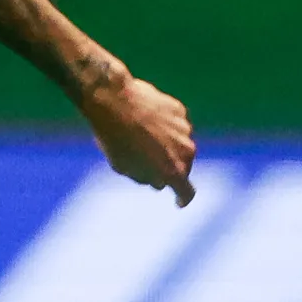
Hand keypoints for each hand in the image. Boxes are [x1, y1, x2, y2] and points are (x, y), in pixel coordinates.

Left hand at [86, 76, 196, 206]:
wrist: (114, 101)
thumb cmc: (115, 139)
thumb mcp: (124, 167)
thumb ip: (146, 177)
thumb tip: (159, 180)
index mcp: (173, 171)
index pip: (186, 191)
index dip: (182, 198)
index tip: (179, 201)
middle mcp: (186, 152)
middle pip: (182, 166)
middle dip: (169, 168)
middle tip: (148, 163)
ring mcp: (185, 130)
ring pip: (179, 144)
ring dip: (166, 146)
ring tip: (139, 137)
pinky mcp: (179, 111)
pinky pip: (174, 124)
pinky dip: (164, 126)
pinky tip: (144, 120)